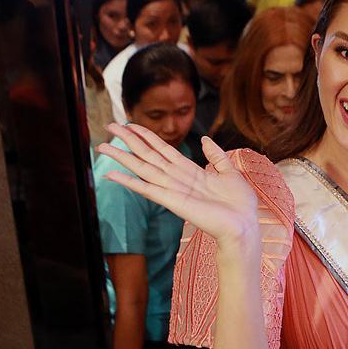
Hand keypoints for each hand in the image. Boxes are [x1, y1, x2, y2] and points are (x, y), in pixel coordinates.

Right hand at [98, 124, 258, 246]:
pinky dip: (128, 182)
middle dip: (128, 141)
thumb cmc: (239, 203)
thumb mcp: (229, 172)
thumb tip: (204, 140)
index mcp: (190, 171)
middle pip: (148, 155)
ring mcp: (173, 190)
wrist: (244, 224)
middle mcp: (177, 179)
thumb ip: (216, 155)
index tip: (131, 124)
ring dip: (122, 157)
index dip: (147, 136)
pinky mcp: (172, 201)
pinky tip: (111, 174)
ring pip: (142, 168)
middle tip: (109, 126)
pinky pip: (146, 189)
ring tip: (103, 146)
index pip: (163, 149)